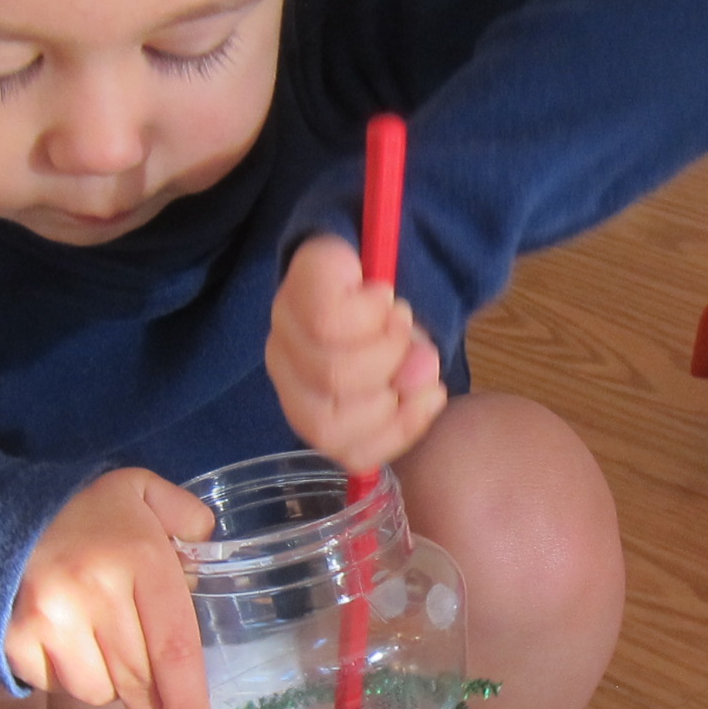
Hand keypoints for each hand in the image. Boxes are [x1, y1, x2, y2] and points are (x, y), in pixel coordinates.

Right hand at [4, 469, 217, 708]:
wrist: (2, 511)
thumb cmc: (88, 511)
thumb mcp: (145, 493)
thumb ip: (189, 519)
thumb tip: (208, 560)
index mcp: (138, 557)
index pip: (174, 646)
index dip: (187, 699)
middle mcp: (93, 592)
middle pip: (137, 680)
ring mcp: (49, 620)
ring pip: (97, 691)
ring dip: (111, 687)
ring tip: (107, 653)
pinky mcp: (15, 640)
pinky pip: (55, 686)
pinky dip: (68, 679)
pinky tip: (69, 648)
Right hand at [267, 233, 446, 473]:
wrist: (378, 305)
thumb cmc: (380, 285)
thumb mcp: (380, 254)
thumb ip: (380, 259)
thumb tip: (387, 303)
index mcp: (297, 296)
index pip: (325, 320)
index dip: (371, 316)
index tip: (390, 300)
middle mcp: (282, 348)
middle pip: (332, 375)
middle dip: (389, 359)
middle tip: (412, 338)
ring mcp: (296, 395)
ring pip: (329, 425)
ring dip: (392, 404)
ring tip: (422, 375)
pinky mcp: (323, 433)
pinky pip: (353, 454)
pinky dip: (400, 432)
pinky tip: (425, 402)